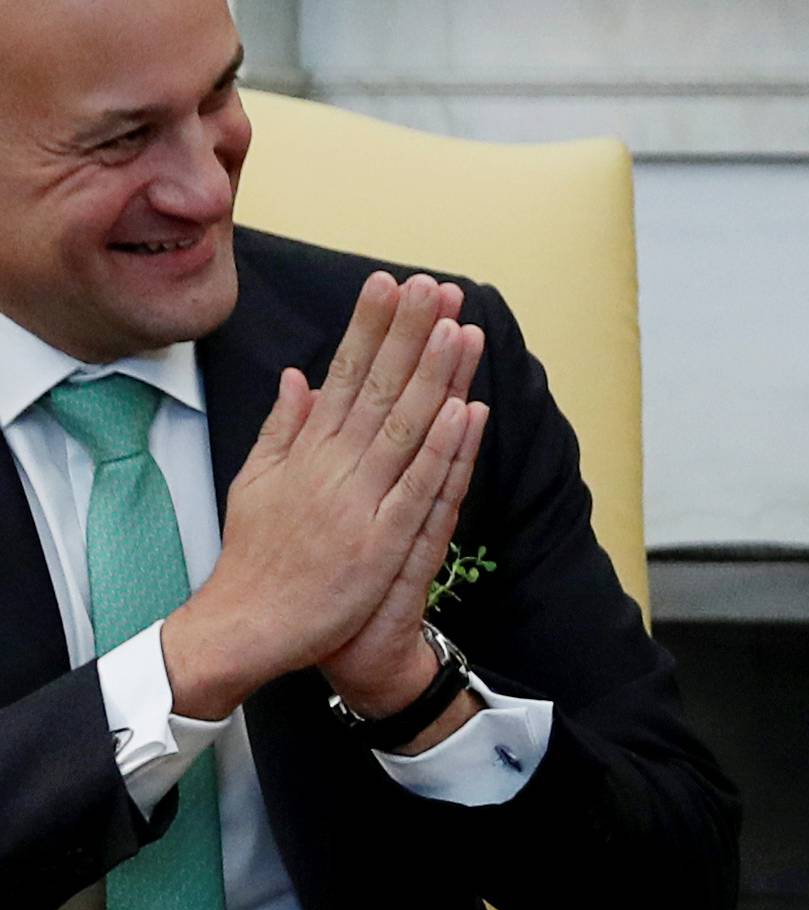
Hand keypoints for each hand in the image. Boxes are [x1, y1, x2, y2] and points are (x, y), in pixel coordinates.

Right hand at [161, 272, 484, 717]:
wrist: (246, 627)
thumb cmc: (256, 556)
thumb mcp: (257, 481)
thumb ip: (282, 426)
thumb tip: (298, 375)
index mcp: (307, 449)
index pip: (343, 373)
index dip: (367, 326)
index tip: (387, 282)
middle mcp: (332, 466)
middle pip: (378, 387)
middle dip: (406, 333)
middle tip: (430, 284)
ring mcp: (358, 502)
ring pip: (404, 428)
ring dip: (431, 376)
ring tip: (455, 327)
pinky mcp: (380, 542)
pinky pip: (417, 488)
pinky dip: (440, 450)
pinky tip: (460, 410)